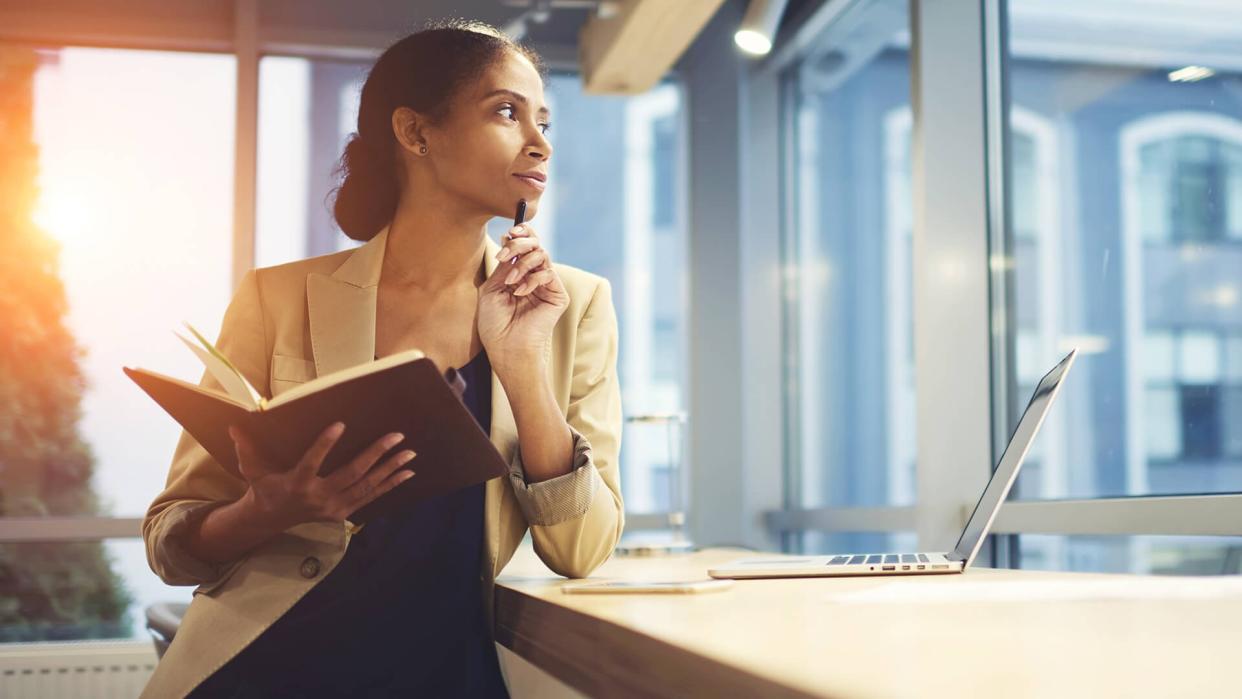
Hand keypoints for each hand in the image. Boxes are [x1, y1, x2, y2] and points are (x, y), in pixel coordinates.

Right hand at [228, 421, 416, 530]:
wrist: (271, 519)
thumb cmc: (263, 486)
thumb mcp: (251, 468)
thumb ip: (246, 448)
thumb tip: (234, 425)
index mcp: (297, 483)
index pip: (312, 463)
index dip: (325, 445)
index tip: (340, 424)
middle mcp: (318, 497)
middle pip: (351, 475)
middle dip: (375, 454)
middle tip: (396, 436)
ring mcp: (334, 507)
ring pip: (367, 487)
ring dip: (390, 469)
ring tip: (409, 454)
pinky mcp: (344, 512)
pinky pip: (371, 498)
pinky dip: (391, 485)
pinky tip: (408, 474)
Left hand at [477, 223, 569, 370]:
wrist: (507, 349)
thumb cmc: (495, 325)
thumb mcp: (492, 289)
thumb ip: (504, 265)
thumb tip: (512, 240)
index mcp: (518, 275)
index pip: (524, 246)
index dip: (520, 234)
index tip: (509, 233)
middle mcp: (533, 277)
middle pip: (535, 244)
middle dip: (521, 243)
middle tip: (507, 251)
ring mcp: (547, 286)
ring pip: (542, 255)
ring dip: (523, 263)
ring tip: (511, 281)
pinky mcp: (557, 296)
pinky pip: (548, 273)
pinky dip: (532, 279)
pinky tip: (520, 293)